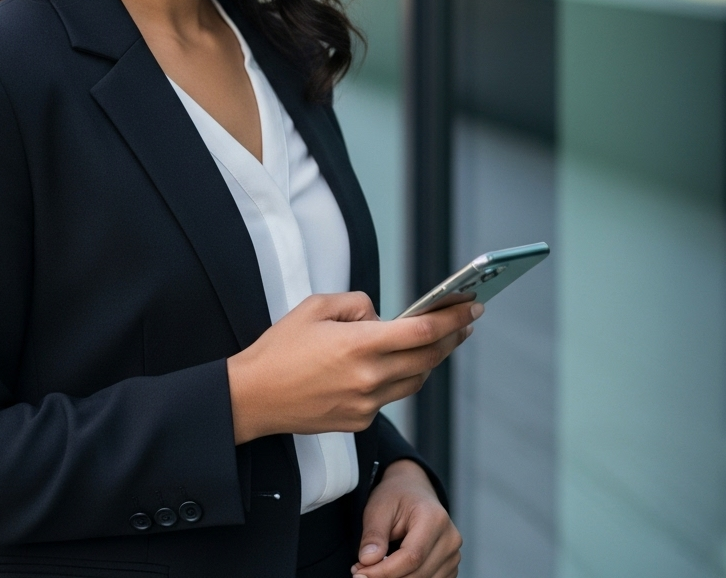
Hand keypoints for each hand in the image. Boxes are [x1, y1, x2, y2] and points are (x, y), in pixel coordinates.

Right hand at [225, 292, 481, 443]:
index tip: (471, 307)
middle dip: (452, 338)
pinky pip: (391, 397)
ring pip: (415, 381)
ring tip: (439, 340)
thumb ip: (357, 304)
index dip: (452, 319)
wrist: (254, 396)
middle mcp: (368, 378)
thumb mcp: (315, 306)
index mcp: (358, 345)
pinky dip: (399, 378)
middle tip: (465, 321)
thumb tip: (382, 316)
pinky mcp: (359, 421)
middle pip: (427, 358)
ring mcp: (366, 404)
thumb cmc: (280, 348)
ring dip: (430, 359)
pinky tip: (396, 364)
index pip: (421, 331)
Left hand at [352, 459, 460, 577]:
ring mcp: (453, 554)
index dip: (385, 571)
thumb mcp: (379, 507)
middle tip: (361, 571)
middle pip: (418, 573)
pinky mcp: (450, 566)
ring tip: (373, 569)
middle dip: (386, 577)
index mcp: (434, 518)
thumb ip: (374, 534)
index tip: (360, 573)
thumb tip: (367, 561)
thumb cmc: (396, 496)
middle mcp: (450, 538)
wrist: (413, 489)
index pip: (411, 557)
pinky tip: (392, 570)